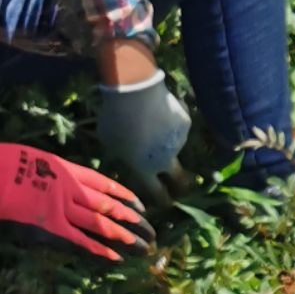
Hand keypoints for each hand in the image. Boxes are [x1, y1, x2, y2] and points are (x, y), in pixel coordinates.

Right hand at [0, 136, 154, 262]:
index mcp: (69, 170)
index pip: (105, 184)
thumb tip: (64, 181)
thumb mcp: (37, 159)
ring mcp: (63, 209)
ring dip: (123, 237)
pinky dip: (99, 250)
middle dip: (132, 220)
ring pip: (101, 224)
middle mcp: (72, 189)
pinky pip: (81, 241)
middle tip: (150, 231)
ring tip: (142, 246)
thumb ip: (55, 173)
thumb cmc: (4, 163)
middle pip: (110, 206)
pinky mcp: (51, 228)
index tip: (140, 206)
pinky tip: (115, 257)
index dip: (125, 196)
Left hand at [96, 72, 191, 209]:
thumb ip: (122, 153)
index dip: (162, 199)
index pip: (157, 192)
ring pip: (174, 145)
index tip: (166, 201)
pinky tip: (160, 109)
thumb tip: (126, 153)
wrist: (135, 92)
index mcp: (145, 169)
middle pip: (179, 178)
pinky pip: (178, 125)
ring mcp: (178, 141)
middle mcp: (166, 160)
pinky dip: (171, 120)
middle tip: (179, 181)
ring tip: (154, 124)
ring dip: (167, 140)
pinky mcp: (185, 123)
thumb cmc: (115, 119)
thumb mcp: (109, 141)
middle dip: (179, 183)